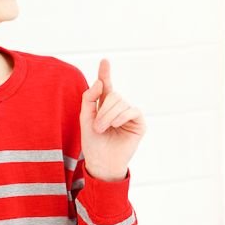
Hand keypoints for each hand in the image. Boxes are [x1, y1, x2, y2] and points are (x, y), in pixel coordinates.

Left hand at [79, 59, 145, 181]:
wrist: (101, 163)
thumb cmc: (93, 143)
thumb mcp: (85, 119)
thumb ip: (89, 99)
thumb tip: (99, 82)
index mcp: (105, 105)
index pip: (106, 86)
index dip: (105, 73)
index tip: (104, 61)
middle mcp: (119, 107)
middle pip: (113, 95)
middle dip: (102, 110)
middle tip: (97, 126)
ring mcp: (129, 114)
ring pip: (120, 102)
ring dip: (108, 116)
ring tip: (102, 129)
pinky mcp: (139, 122)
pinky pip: (131, 111)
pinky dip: (121, 117)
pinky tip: (115, 125)